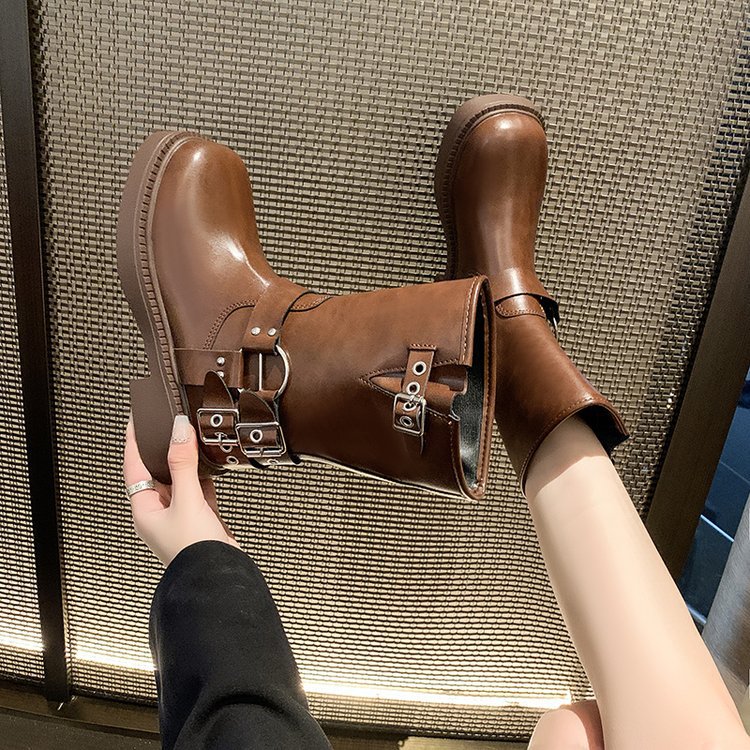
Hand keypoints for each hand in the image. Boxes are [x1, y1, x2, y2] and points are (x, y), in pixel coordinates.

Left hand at [123, 412, 240, 566]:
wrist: (218, 580)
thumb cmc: (193, 552)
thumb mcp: (187, 501)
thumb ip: (183, 464)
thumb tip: (178, 431)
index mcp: (144, 510)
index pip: (133, 468)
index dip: (133, 443)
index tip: (135, 421)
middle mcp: (159, 514)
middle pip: (157, 472)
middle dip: (162, 449)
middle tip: (168, 425)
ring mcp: (180, 517)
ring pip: (179, 481)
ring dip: (184, 462)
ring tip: (189, 439)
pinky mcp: (200, 520)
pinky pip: (198, 492)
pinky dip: (203, 477)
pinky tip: (209, 469)